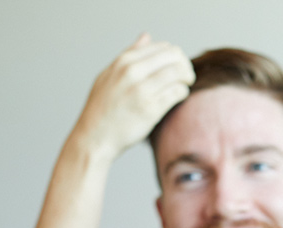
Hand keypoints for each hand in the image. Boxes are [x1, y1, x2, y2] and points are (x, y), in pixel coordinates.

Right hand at [70, 33, 193, 160]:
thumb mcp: (109, 74)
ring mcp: (141, 90)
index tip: (176, 67)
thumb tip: (147, 36)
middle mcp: (132, 72)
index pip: (162, 47)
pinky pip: (177, 92)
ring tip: (184, 86)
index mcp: (123, 61)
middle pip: (174, 56)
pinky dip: (182, 93)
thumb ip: (130, 55)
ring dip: (187, 79)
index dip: (175, 56)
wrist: (95, 137)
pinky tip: (177, 97)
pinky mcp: (151, 109)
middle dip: (185, 65)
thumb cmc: (103, 107)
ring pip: (179, 73)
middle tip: (186, 77)